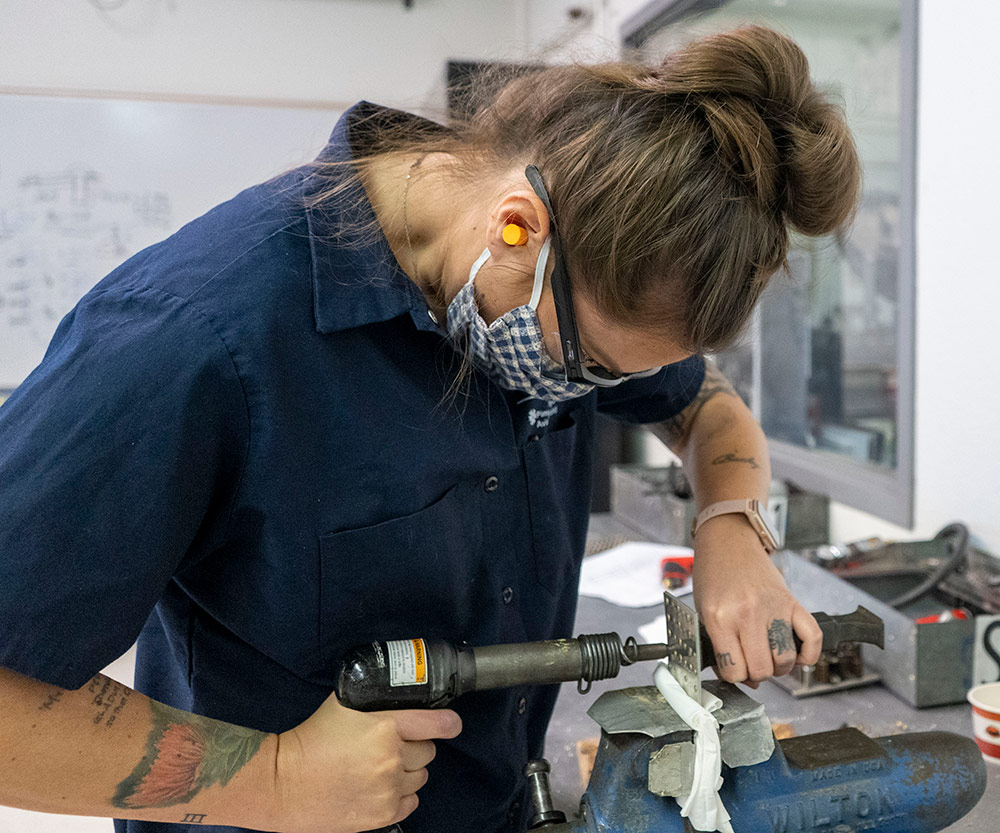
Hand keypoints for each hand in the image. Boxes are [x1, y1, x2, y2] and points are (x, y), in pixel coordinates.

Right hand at [269, 693, 461, 832]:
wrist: (285, 781)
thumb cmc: (313, 737)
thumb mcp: (345, 703)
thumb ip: (377, 699)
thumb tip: (403, 691)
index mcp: (385, 725)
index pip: (437, 723)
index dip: (448, 723)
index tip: (451, 724)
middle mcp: (392, 757)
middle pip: (428, 751)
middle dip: (415, 745)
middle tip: (392, 745)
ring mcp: (389, 788)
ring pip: (421, 776)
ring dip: (408, 770)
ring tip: (382, 767)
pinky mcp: (382, 813)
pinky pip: (412, 801)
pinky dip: (402, 794)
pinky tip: (383, 786)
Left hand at [692, 514, 821, 685]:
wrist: (727, 541)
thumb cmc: (713, 573)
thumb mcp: (704, 610)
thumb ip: (721, 645)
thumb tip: (744, 678)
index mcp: (721, 618)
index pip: (733, 669)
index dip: (732, 676)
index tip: (732, 670)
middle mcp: (748, 614)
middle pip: (762, 669)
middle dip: (756, 674)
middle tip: (750, 664)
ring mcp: (773, 608)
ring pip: (785, 660)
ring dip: (779, 667)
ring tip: (769, 657)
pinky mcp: (792, 602)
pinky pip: (812, 637)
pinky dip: (809, 654)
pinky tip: (799, 657)